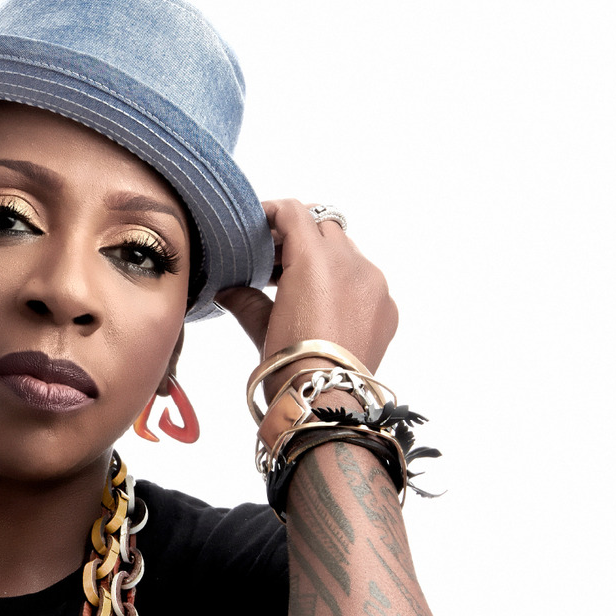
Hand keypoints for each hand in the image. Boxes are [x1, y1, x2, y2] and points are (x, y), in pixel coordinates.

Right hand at [216, 200, 397, 372]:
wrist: (326, 404)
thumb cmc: (290, 366)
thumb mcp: (260, 327)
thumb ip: (245, 298)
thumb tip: (228, 290)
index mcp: (317, 260)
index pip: (295, 213)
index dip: (273, 212)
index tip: (258, 222)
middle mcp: (352, 263)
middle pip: (324, 226)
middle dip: (298, 236)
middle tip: (274, 257)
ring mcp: (375, 285)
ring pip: (347, 251)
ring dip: (323, 258)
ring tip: (297, 283)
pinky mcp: (387, 307)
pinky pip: (365, 280)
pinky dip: (344, 283)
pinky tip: (324, 308)